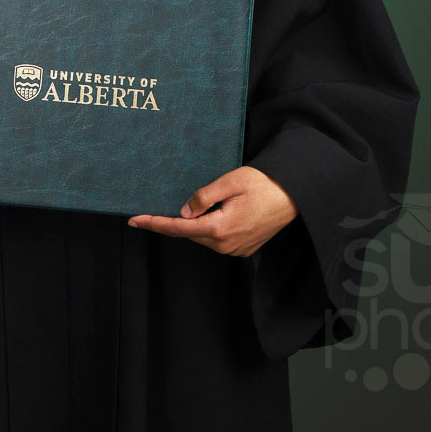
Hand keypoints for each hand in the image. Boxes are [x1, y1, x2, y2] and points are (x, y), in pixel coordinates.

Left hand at [126, 166, 298, 256]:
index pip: (179, 228)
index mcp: (220, 229)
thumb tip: (184, 212)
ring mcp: (236, 250)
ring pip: (203, 237)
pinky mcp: (243, 248)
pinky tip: (208, 215)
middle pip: (190, 234)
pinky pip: (217, 239)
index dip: (155, 223)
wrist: (295, 195)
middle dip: (172, 222)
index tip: (134, 220)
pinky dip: (207, 229)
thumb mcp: (230, 182)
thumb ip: (204, 196)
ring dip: (192, 225)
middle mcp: (226, 245)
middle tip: (152, 210)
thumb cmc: (264, 184)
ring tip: (189, 208)